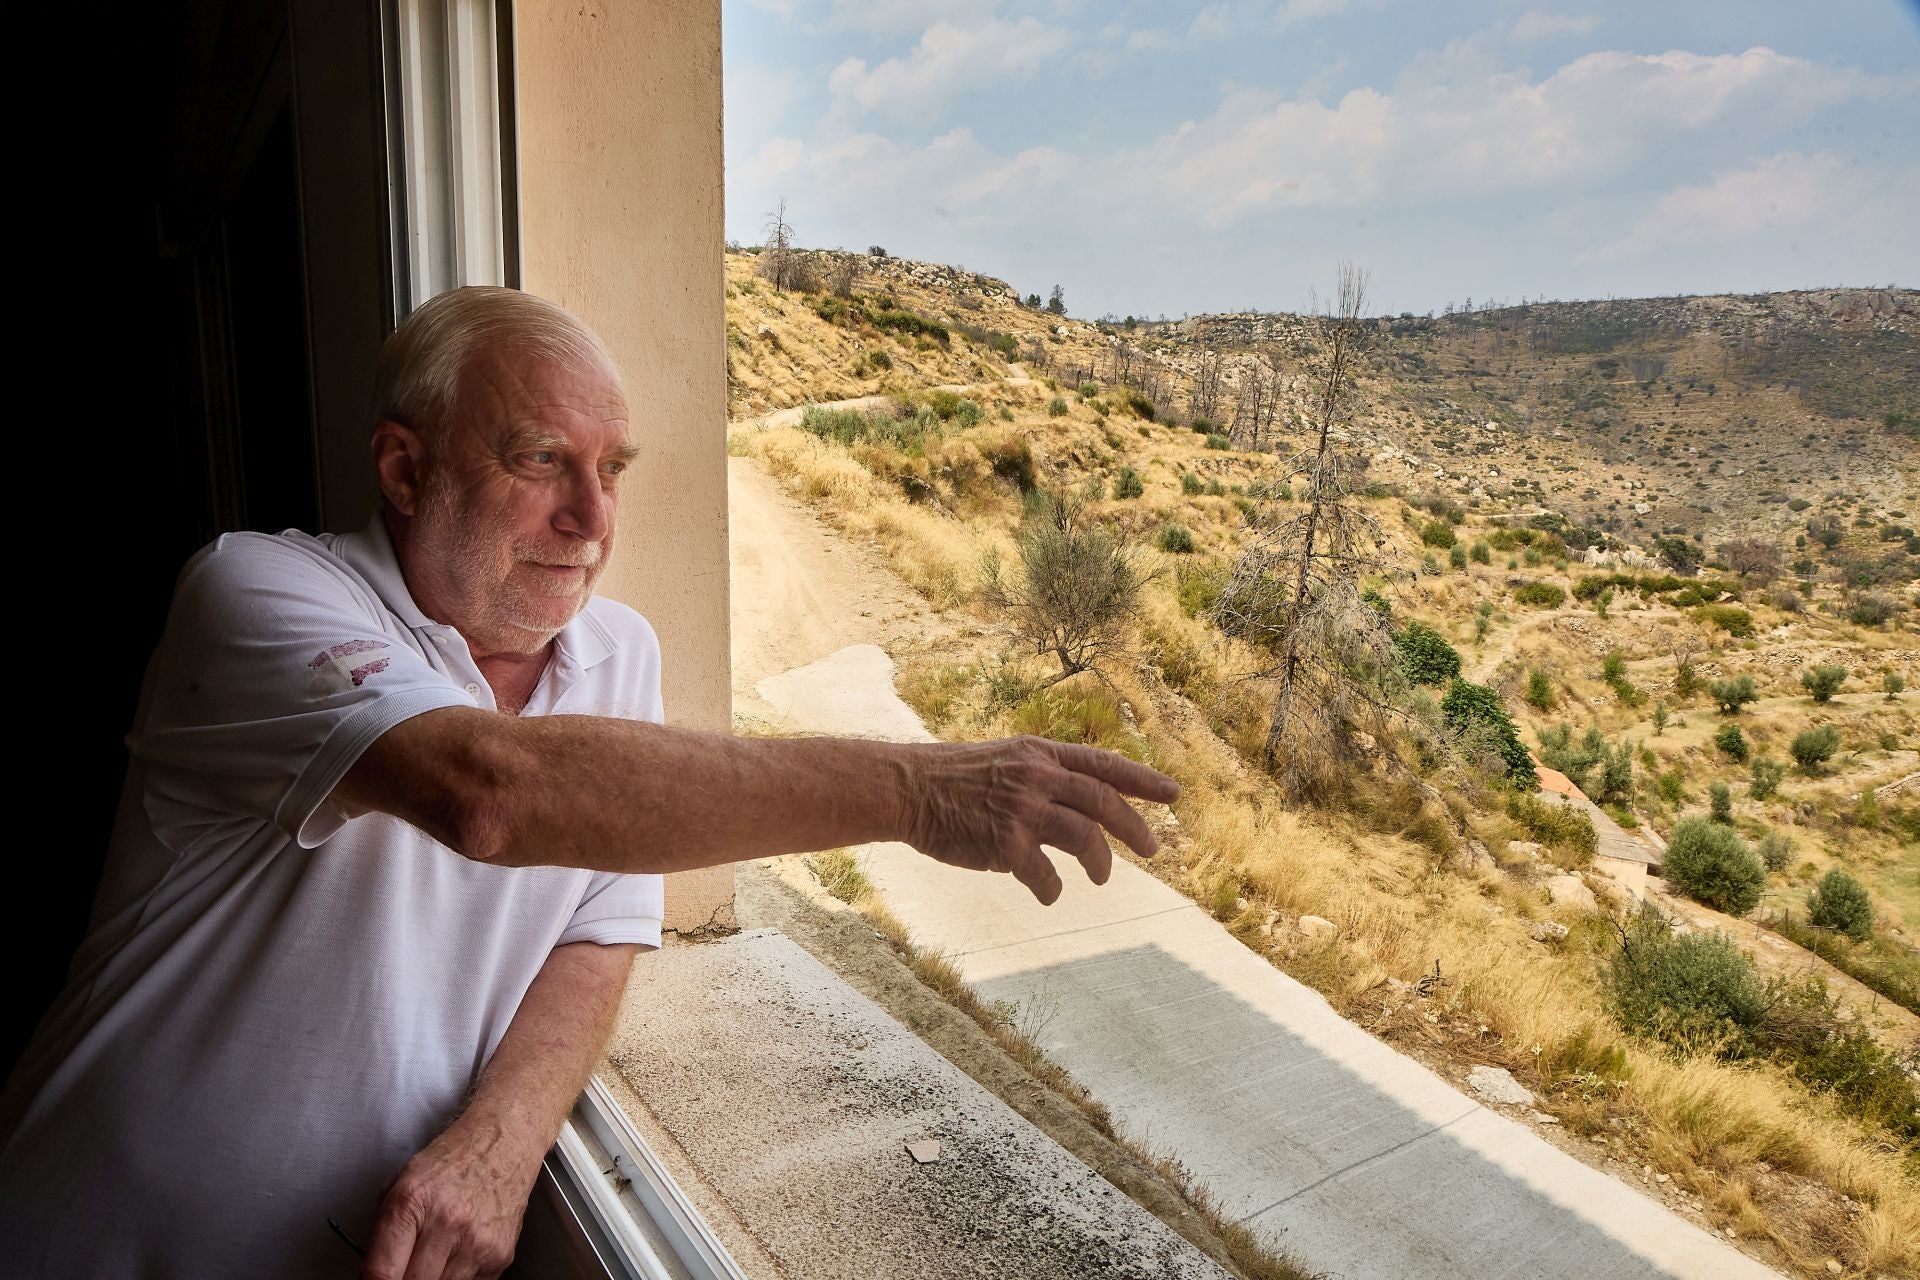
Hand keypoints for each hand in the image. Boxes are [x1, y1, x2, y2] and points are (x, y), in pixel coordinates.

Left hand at [362, 1113, 541, 1279]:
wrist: (505, 1142)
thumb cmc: (452, 1160)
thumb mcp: (400, 1183)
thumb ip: (383, 1231)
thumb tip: (375, 1273)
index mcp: (412, 1201)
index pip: (381, 1273)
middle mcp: (446, 1222)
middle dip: (404, 1279)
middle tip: (404, 1268)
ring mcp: (477, 1242)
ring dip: (432, 1277)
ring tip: (433, 1256)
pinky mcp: (500, 1255)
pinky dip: (458, 1276)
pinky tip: (460, 1251)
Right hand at [903, 736, 1178, 903]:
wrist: (907, 788)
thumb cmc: (952, 777)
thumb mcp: (1005, 758)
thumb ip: (1042, 774)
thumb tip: (1080, 801)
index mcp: (1040, 754)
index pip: (1103, 764)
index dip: (1143, 779)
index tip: (1175, 794)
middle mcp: (1038, 777)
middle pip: (1105, 802)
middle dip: (1136, 828)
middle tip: (1154, 850)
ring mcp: (1023, 809)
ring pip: (1086, 838)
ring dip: (1101, 863)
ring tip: (1102, 877)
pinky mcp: (1005, 843)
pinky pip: (1046, 874)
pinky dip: (1054, 889)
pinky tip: (1051, 894)